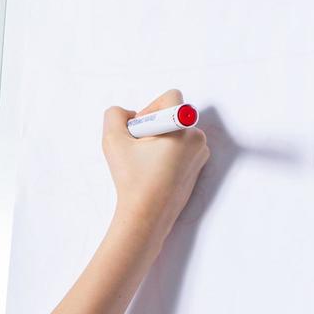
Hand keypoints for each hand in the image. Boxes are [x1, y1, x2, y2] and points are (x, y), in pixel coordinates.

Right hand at [102, 88, 209, 231]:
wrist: (147, 216)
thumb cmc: (132, 179)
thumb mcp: (112, 140)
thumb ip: (115, 114)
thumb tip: (130, 114)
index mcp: (183, 127)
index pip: (171, 97)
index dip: (151, 108)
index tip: (141, 129)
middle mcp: (197, 138)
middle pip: (174, 116)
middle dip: (154, 127)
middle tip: (140, 149)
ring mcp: (201, 155)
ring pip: (178, 133)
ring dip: (161, 141)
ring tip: (147, 163)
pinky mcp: (199, 168)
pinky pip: (183, 149)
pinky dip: (169, 154)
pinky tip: (156, 172)